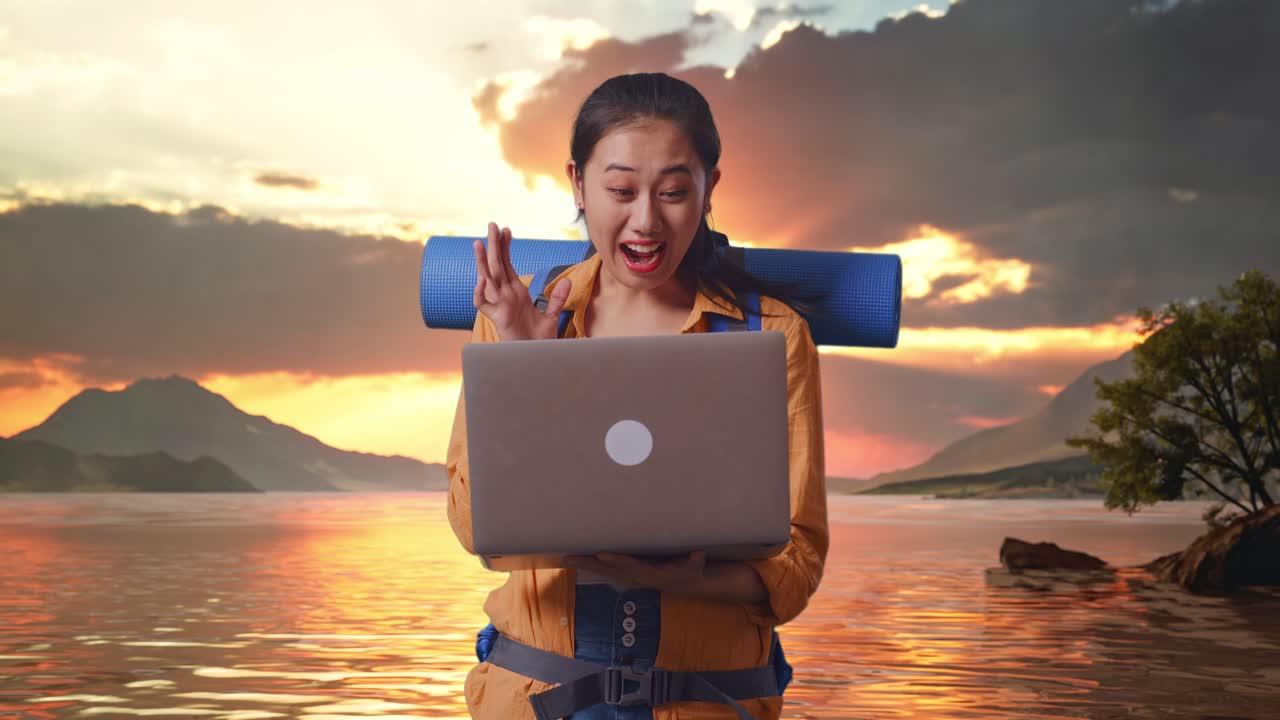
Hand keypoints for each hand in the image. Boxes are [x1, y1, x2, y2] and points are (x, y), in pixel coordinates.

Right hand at [473, 221, 572, 340]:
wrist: (537, 358)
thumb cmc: (540, 340)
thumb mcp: (552, 316)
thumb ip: (557, 299)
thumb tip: (567, 281)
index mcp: (516, 292)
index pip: (507, 264)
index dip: (505, 248)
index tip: (506, 230)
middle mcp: (506, 296)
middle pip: (496, 266)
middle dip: (493, 246)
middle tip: (491, 225)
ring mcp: (500, 306)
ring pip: (487, 280)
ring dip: (482, 262)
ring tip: (479, 243)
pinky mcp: (498, 319)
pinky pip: (483, 305)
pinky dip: (481, 293)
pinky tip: (483, 279)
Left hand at [565, 551, 707, 592]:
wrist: (684, 584)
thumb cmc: (689, 572)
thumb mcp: (696, 568)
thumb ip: (696, 562)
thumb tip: (699, 554)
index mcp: (648, 573)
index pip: (629, 565)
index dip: (616, 560)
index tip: (602, 554)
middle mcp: (635, 577)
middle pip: (609, 569)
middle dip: (590, 563)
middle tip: (570, 557)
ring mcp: (630, 577)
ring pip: (604, 571)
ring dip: (586, 565)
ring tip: (567, 558)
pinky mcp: (628, 575)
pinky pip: (606, 571)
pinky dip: (592, 566)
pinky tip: (579, 561)